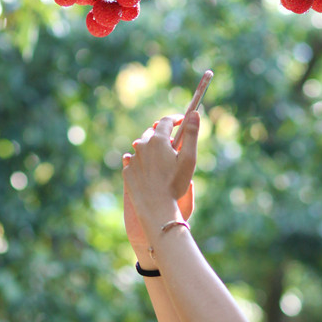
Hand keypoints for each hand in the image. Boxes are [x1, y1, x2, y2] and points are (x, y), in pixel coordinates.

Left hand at [123, 112, 198, 252]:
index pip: (165, 121)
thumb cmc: (175, 183)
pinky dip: (141, 161)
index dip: (175, 119)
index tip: (181, 121)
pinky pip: (134, 161)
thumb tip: (194, 113)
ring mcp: (133, 159)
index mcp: (157, 140)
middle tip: (172, 143)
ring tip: (161, 158)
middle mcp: (142, 145)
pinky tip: (148, 168)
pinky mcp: (127, 171)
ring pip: (142, 147)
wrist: (156, 207)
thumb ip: (191, 134)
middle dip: (162, 135)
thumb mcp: (188, 158)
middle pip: (152, 133)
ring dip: (151, 148)